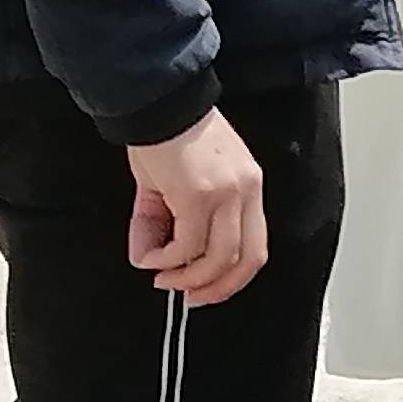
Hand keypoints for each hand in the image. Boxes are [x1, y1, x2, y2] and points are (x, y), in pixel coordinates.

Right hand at [125, 109, 268, 305]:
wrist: (157, 104)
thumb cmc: (166, 137)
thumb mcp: (174, 185)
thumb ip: (164, 223)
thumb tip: (146, 258)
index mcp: (248, 187)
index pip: (256, 244)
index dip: (234, 276)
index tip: (207, 289)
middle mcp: (246, 192)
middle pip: (247, 258)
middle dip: (219, 288)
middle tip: (190, 297)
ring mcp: (226, 194)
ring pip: (218, 258)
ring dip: (188, 278)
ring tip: (163, 278)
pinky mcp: (199, 196)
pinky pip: (187, 245)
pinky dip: (167, 260)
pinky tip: (151, 258)